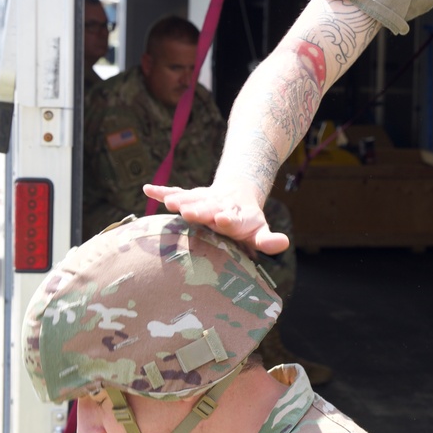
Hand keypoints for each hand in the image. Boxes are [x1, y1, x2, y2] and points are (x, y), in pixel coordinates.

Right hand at [143, 182, 290, 258]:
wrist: (236, 196)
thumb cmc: (247, 223)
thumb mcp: (259, 232)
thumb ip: (268, 240)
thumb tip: (284, 243)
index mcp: (235, 217)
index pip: (232, 219)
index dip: (228, 219)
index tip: (222, 220)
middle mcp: (218, 207)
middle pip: (208, 208)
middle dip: (199, 210)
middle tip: (189, 212)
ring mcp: (203, 200)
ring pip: (190, 199)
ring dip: (179, 200)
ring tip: (169, 202)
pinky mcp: (191, 197)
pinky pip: (175, 193)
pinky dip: (162, 192)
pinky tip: (148, 189)